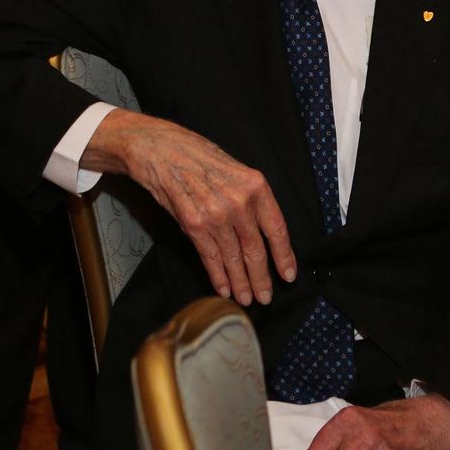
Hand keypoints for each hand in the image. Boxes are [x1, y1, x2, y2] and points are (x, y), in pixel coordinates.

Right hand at [82, 109, 295, 305]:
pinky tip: (224, 289)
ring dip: (241, 283)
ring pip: (233, 258)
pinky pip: (211, 257)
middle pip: (256, 249)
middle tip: (265, 297)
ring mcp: (216, 215)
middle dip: (261, 278)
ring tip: (246, 299)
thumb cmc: (197, 156)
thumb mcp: (233, 170)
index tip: (288, 275)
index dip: (284, 256)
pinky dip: (218, 276)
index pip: (277, 228)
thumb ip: (249, 199)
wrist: (161, 149)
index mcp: (255, 186)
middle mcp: (239, 202)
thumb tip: (261, 233)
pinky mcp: (194, 225)